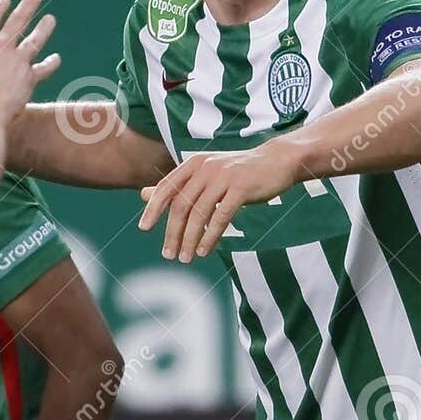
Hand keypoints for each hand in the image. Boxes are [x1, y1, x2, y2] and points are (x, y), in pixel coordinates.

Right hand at [0, 0, 58, 127]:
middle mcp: (3, 47)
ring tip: (51, 19)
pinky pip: (43, 68)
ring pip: (35, 40)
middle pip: (19, 20)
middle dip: (29, 4)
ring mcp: (19, 62)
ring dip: (44, 28)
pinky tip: (56, 58)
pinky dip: (50, 63)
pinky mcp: (29, 79)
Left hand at [138, 137, 304, 261]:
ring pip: (199, 213)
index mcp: (193, 164)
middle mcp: (205, 168)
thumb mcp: (204, 174)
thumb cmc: (238, 171)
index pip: (166, 188)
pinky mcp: (241, 187)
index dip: (153, 208)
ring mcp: (223, 176)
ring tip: (186, 258)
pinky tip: (204, 251)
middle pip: (181, 205)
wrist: (277, 161)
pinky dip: (210, 236)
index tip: (144, 228)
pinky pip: (221, 216)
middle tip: (169, 254)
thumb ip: (176, 185)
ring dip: (190, 239)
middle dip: (172, 232)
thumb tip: (143, 194)